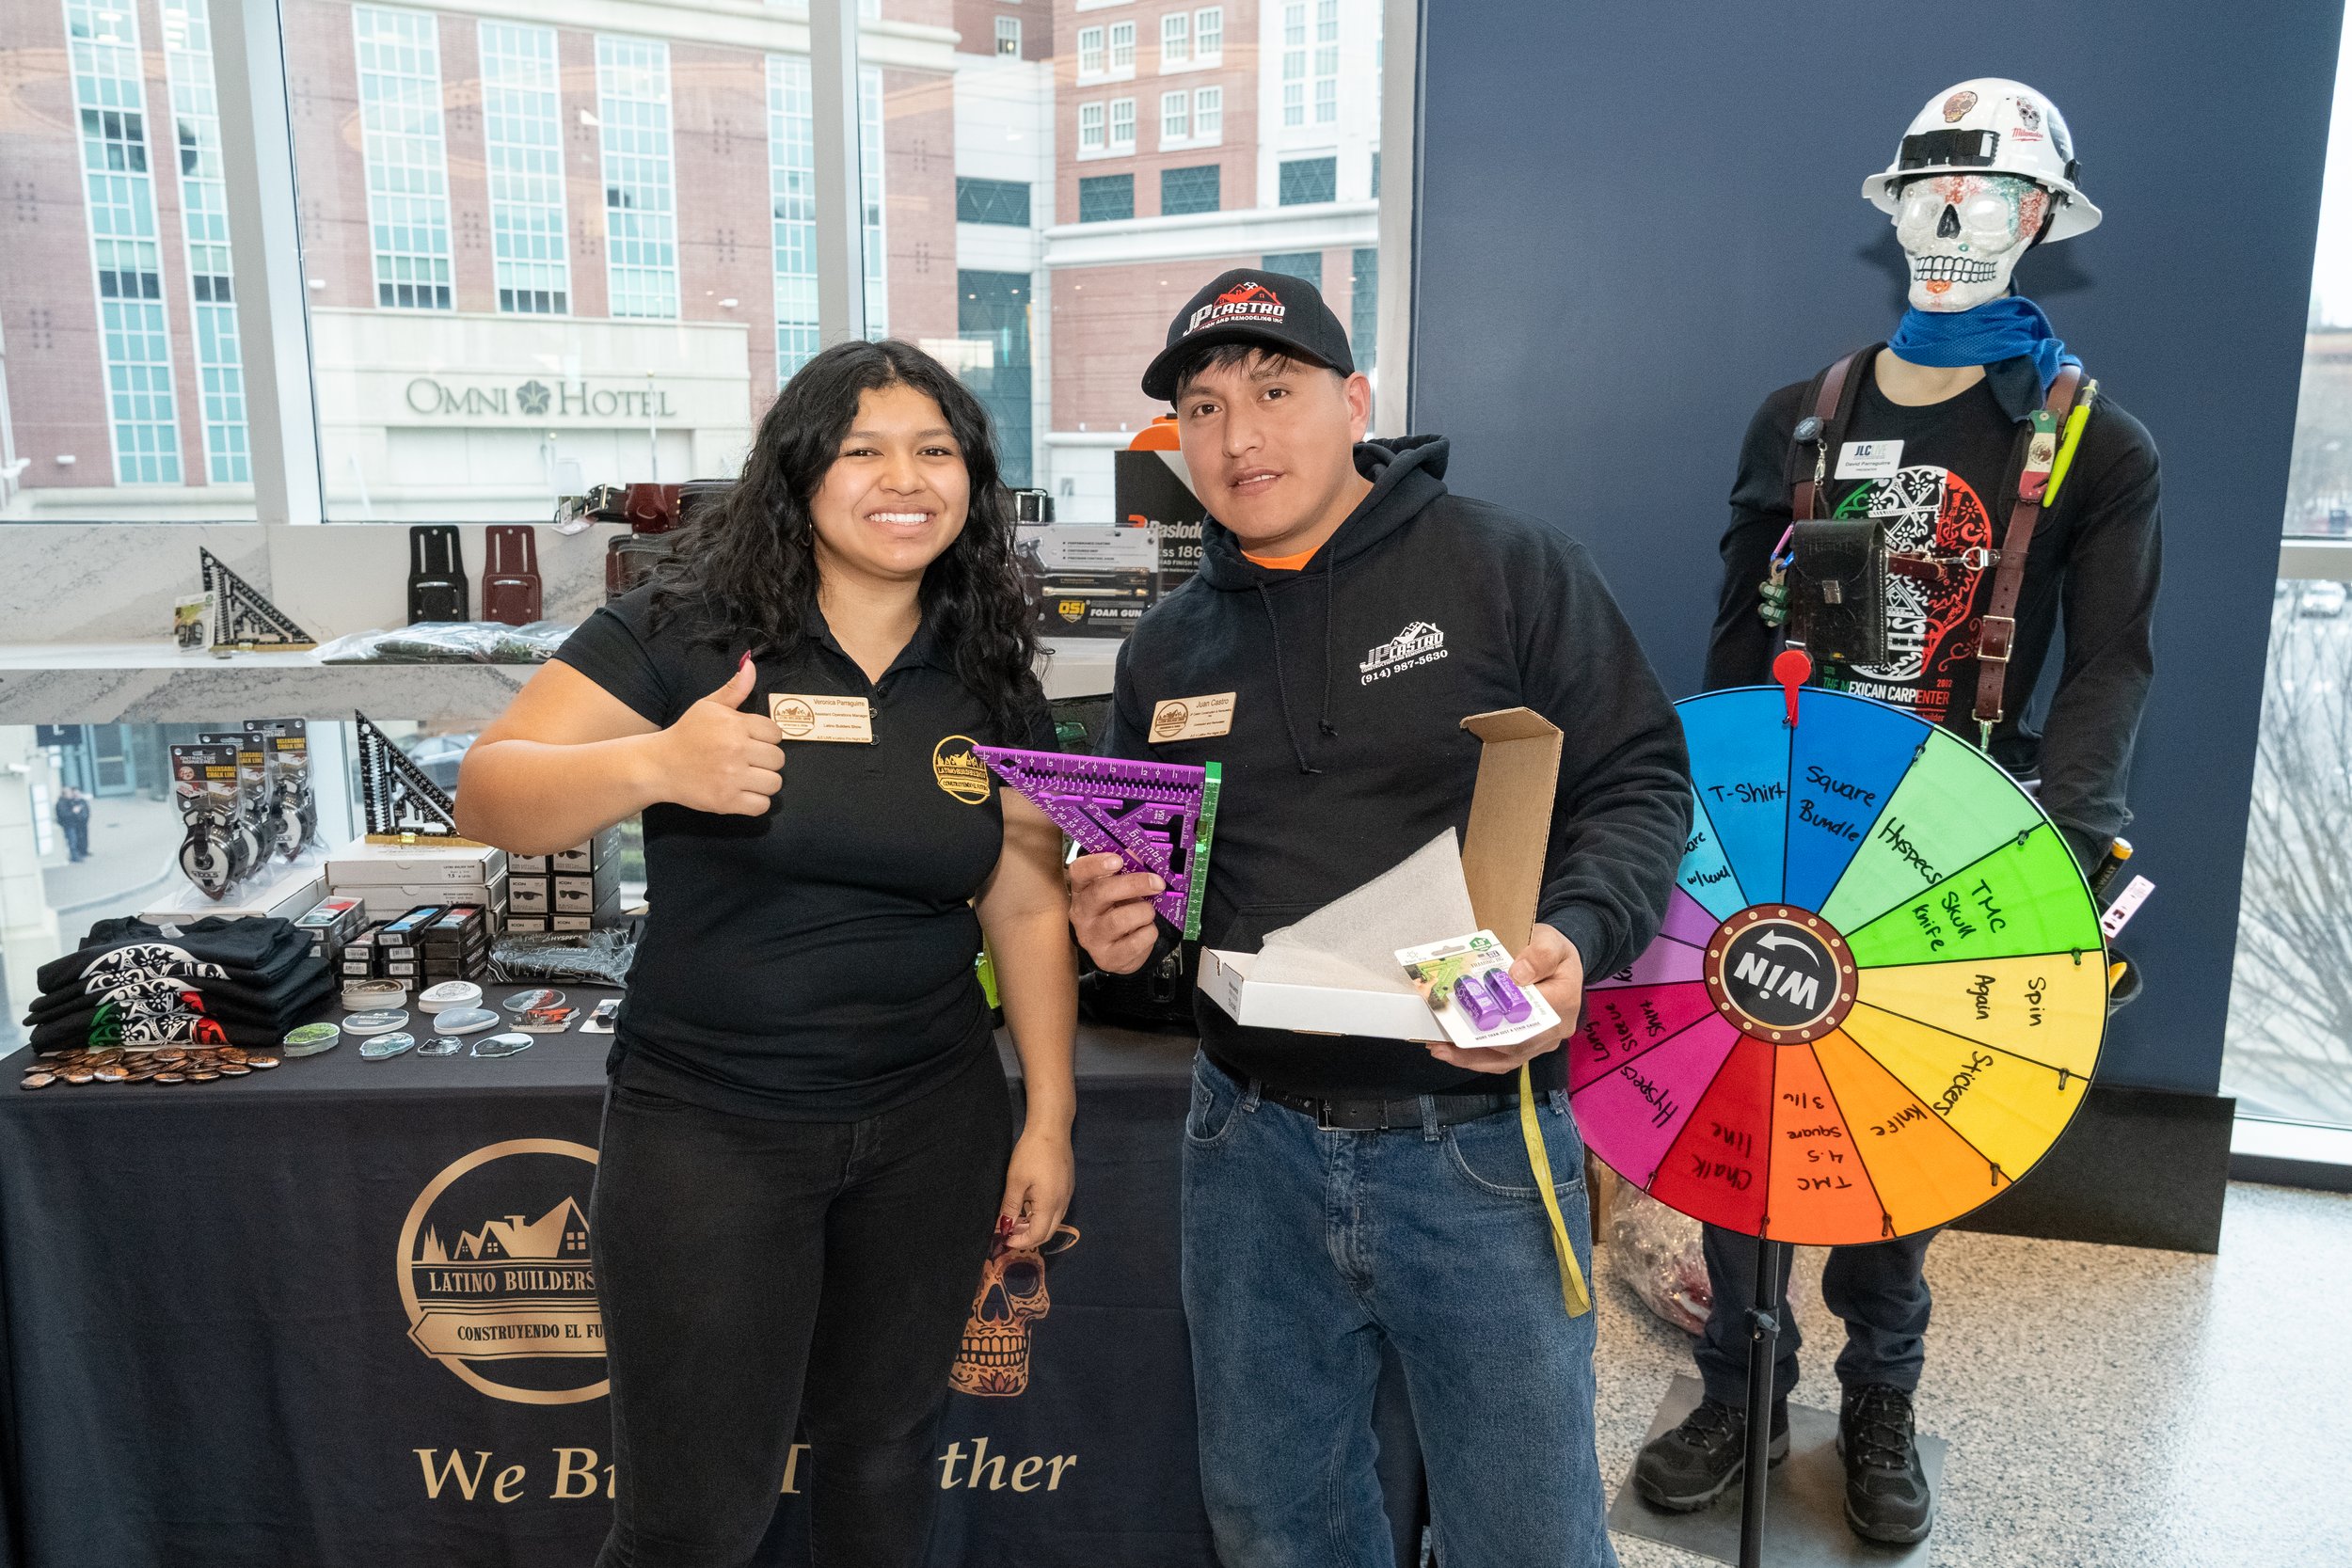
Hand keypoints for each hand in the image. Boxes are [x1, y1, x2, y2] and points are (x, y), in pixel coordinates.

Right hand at [655, 656, 784, 814]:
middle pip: (778, 759)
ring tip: (747, 777)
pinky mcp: (727, 802)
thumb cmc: (686, 734)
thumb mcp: (708, 706)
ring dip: (764, 781)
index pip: (776, 733)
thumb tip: (750, 663)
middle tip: (748, 760)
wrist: (658, 765)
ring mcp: (732, 778)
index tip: (751, 741)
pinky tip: (742, 792)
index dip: (766, 738)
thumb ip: (734, 689)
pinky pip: (762, 805)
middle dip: (766, 760)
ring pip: (774, 783)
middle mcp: (736, 750)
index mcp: (735, 725)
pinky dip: (756, 802)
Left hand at [996, 1127, 1074, 1250]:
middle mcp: (1062, 1203)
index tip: (1005, 1239)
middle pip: (1048, 1232)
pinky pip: (1057, 1209)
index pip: (1037, 1235)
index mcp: (1050, 1205)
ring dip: (1036, 1226)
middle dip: (1029, 1238)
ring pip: (1054, 1221)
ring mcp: (1067, 1194)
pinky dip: (1043, 1215)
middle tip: (1010, 1233)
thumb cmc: (1031, 1154)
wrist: (1051, 1129)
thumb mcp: (1016, 1181)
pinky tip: (1031, 1206)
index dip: (1021, 1241)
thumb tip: (1004, 1227)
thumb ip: (1010, 1206)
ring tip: (1017, 1221)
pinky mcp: (1068, 1186)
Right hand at [1068, 851, 1162, 974]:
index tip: (1119, 859)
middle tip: (1158, 882)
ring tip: (1148, 912)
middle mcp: (1081, 913)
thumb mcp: (1120, 889)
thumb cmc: (1117, 911)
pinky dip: (1149, 933)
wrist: (1116, 952)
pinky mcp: (1107, 958)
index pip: (1079, 871)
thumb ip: (1128, 870)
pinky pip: (1135, 941)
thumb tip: (1139, 853)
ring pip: (1120, 919)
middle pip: (1102, 892)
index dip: (1097, 863)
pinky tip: (1145, 930)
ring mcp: (1091, 937)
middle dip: (1134, 884)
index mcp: (1082, 889)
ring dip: (1144, 911)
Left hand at [1424, 923, 1583, 1075]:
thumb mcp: (1550, 942)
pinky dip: (1477, 1057)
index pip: (1529, 1023)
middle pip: (1513, 1048)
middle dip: (1475, 1048)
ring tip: (1440, 1050)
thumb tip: (1517, 975)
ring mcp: (1541, 1041)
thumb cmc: (1553, 950)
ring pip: (1505, 1059)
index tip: (1470, 1023)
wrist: (1556, 960)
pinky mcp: (1528, 1045)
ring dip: (1471, 1058)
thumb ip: (1540, 955)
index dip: (1499, 1029)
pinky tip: (1453, 1050)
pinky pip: (1502, 1058)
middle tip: (1441, 1044)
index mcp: (1562, 1004)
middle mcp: (1554, 1030)